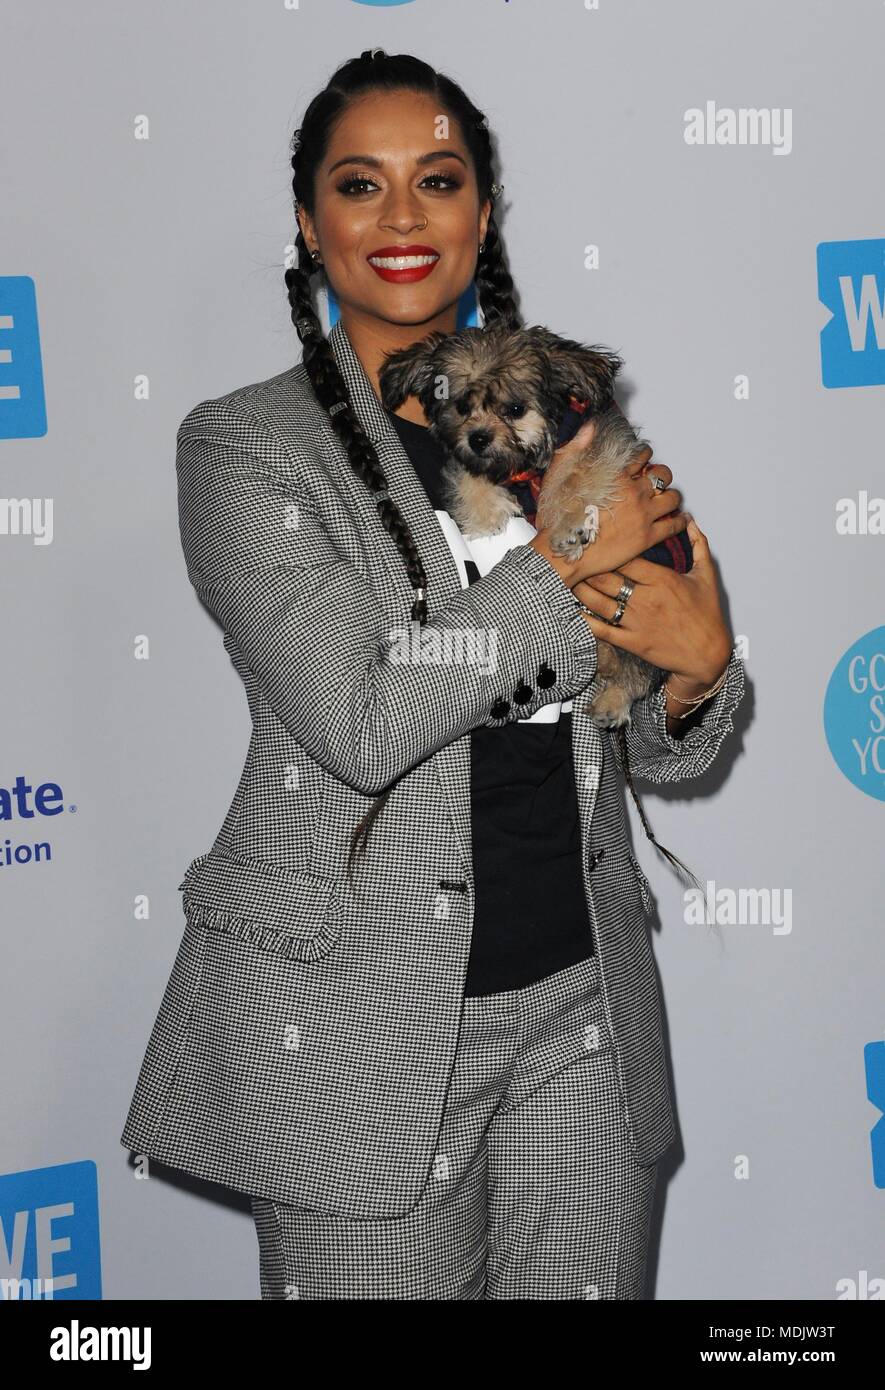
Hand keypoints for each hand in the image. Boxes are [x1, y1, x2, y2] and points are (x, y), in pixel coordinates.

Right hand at [529, 416, 689, 585]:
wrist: (564, 551)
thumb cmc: (559, 518)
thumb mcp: (561, 475)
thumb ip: (576, 449)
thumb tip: (590, 428)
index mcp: (616, 476)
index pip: (641, 456)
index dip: (645, 455)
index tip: (645, 459)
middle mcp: (633, 492)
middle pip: (662, 475)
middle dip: (662, 475)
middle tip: (658, 480)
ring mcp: (642, 514)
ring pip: (672, 498)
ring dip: (672, 496)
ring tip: (668, 499)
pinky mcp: (647, 537)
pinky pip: (674, 525)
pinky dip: (680, 521)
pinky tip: (681, 519)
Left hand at [573, 516, 732, 686]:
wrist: (708, 654)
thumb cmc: (708, 616)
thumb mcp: (707, 576)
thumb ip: (699, 545)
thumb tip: (691, 522)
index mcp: (662, 579)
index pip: (626, 558)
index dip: (608, 550)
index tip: (596, 544)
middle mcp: (646, 599)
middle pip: (606, 578)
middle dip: (587, 568)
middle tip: (574, 560)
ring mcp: (637, 621)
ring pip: (599, 602)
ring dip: (580, 591)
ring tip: (567, 581)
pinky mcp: (632, 642)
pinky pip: (602, 630)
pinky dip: (584, 620)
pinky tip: (572, 611)